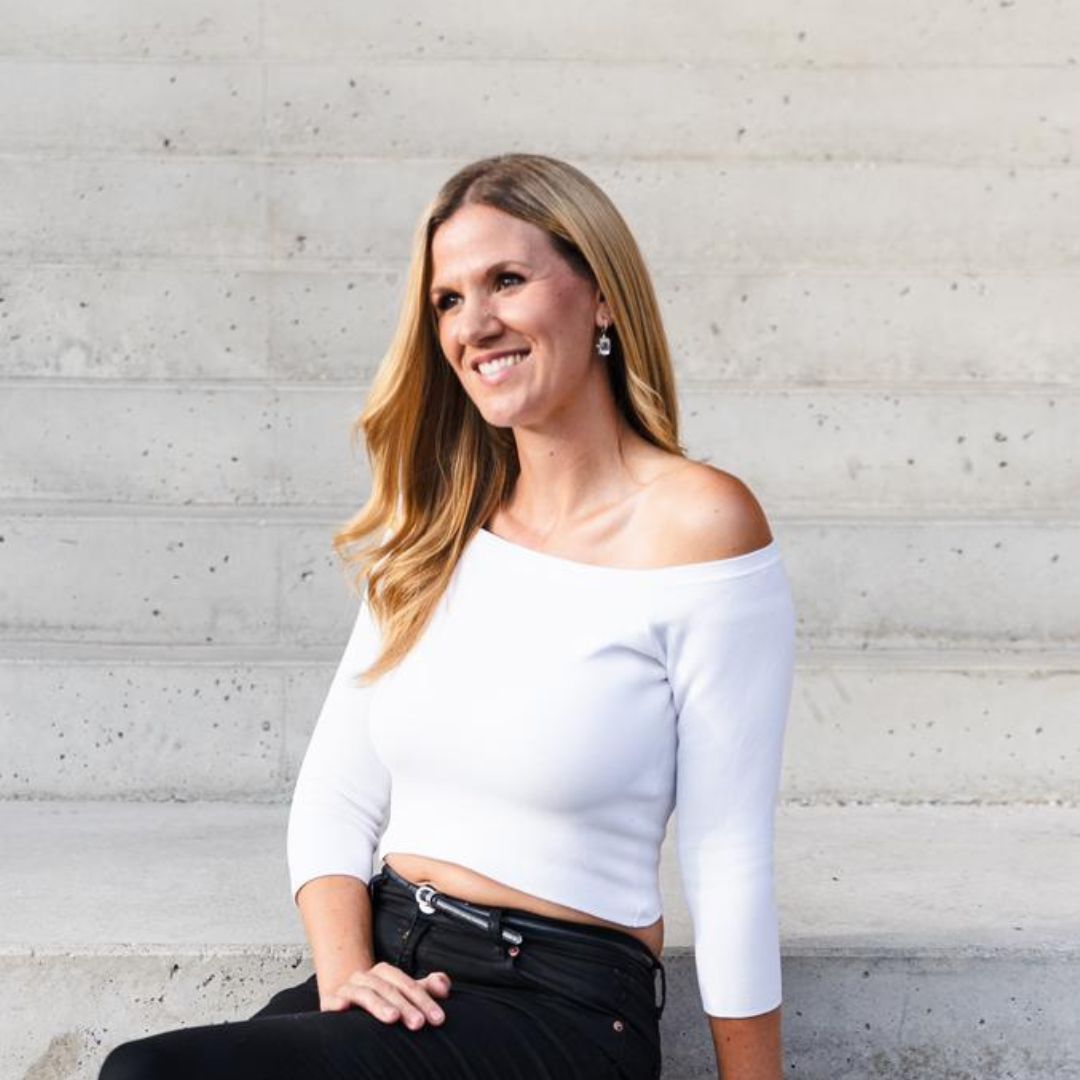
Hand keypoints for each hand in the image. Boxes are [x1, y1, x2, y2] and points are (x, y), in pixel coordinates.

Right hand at [320, 961, 451, 1029]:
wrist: (344, 997)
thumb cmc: (379, 997)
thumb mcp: (404, 991)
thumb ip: (427, 987)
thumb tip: (444, 985)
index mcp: (385, 973)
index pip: (407, 984)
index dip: (424, 999)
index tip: (437, 1017)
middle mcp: (367, 977)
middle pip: (389, 989)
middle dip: (406, 1006)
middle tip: (419, 1023)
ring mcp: (348, 988)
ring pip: (365, 993)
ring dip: (379, 1005)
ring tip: (392, 1017)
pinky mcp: (331, 1001)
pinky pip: (333, 1000)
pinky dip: (338, 1002)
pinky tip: (343, 1007)